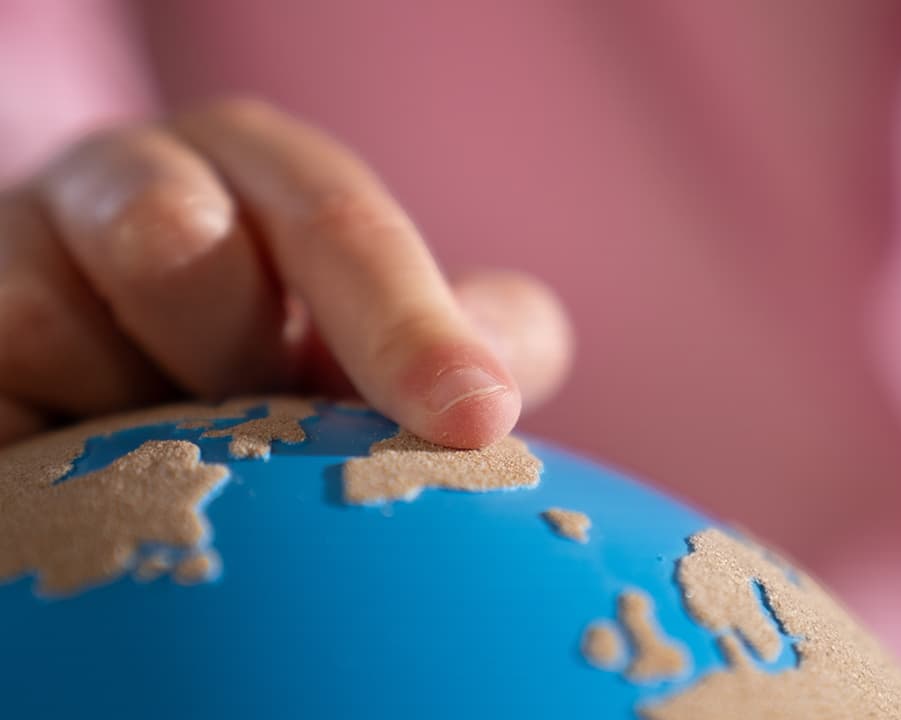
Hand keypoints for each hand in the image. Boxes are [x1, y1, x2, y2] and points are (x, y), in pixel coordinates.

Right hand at [0, 99, 571, 448]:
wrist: (103, 349)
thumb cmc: (256, 342)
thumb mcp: (364, 324)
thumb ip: (455, 333)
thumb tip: (495, 382)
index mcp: (256, 173)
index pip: (339, 229)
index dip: (406, 328)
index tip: (471, 419)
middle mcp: (132, 181)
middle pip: (174, 242)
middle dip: (222, 355)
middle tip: (240, 404)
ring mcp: (20, 249)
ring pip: (50, 321)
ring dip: (129, 417)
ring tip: (154, 431)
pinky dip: (48, 454)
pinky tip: (82, 453)